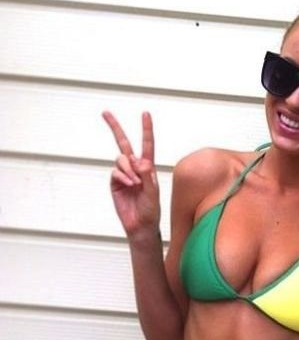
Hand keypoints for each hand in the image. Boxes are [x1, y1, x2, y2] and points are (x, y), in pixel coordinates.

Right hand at [102, 111, 160, 240]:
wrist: (140, 226)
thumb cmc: (151, 211)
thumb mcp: (153, 193)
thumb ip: (148, 177)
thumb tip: (142, 161)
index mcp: (148, 168)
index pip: (147, 145)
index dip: (146, 129)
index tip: (145, 114)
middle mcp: (135, 169)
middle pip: (124, 144)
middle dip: (115, 128)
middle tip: (106, 113)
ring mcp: (124, 175)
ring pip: (120, 160)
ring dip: (127, 168)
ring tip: (134, 183)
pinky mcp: (114, 183)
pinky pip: (115, 172)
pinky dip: (122, 176)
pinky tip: (129, 184)